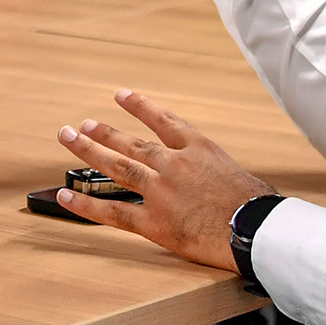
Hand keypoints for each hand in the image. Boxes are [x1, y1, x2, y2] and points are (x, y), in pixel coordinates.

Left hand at [54, 89, 271, 271]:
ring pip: (118, 166)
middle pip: (133, 143)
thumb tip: (223, 185)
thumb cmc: (260, 208)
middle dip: (105, 132)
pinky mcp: (154, 221)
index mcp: (200, 150)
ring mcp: (161, 191)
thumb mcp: (245, 178)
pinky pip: (113, 211)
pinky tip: (66, 196)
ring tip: (69, 138)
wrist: (257, 229)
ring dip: (90, 151)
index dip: (141, 107)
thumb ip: (222, 176)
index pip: (165, 122)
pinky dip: (86, 205)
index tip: (121, 95)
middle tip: (83, 124)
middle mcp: (175, 164)